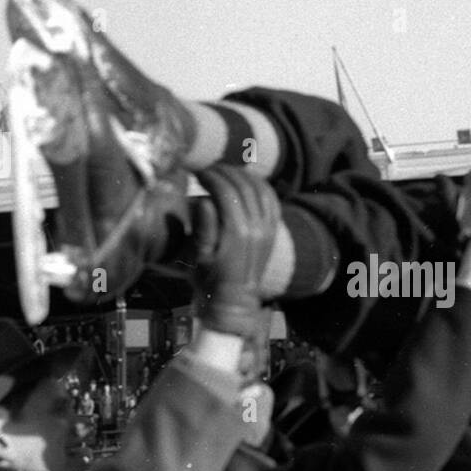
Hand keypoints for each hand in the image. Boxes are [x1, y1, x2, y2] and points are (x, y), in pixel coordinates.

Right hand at [193, 167, 279, 337]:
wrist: (233, 302)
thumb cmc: (209, 280)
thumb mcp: (199, 257)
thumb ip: (204, 227)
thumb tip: (204, 200)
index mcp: (237, 232)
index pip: (226, 191)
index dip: (211, 176)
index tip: (197, 172)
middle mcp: (257, 228)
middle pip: (243, 186)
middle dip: (224, 171)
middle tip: (208, 169)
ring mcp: (267, 229)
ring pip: (260, 189)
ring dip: (242, 175)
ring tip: (224, 172)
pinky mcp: (272, 232)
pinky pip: (271, 199)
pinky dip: (259, 185)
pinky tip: (246, 181)